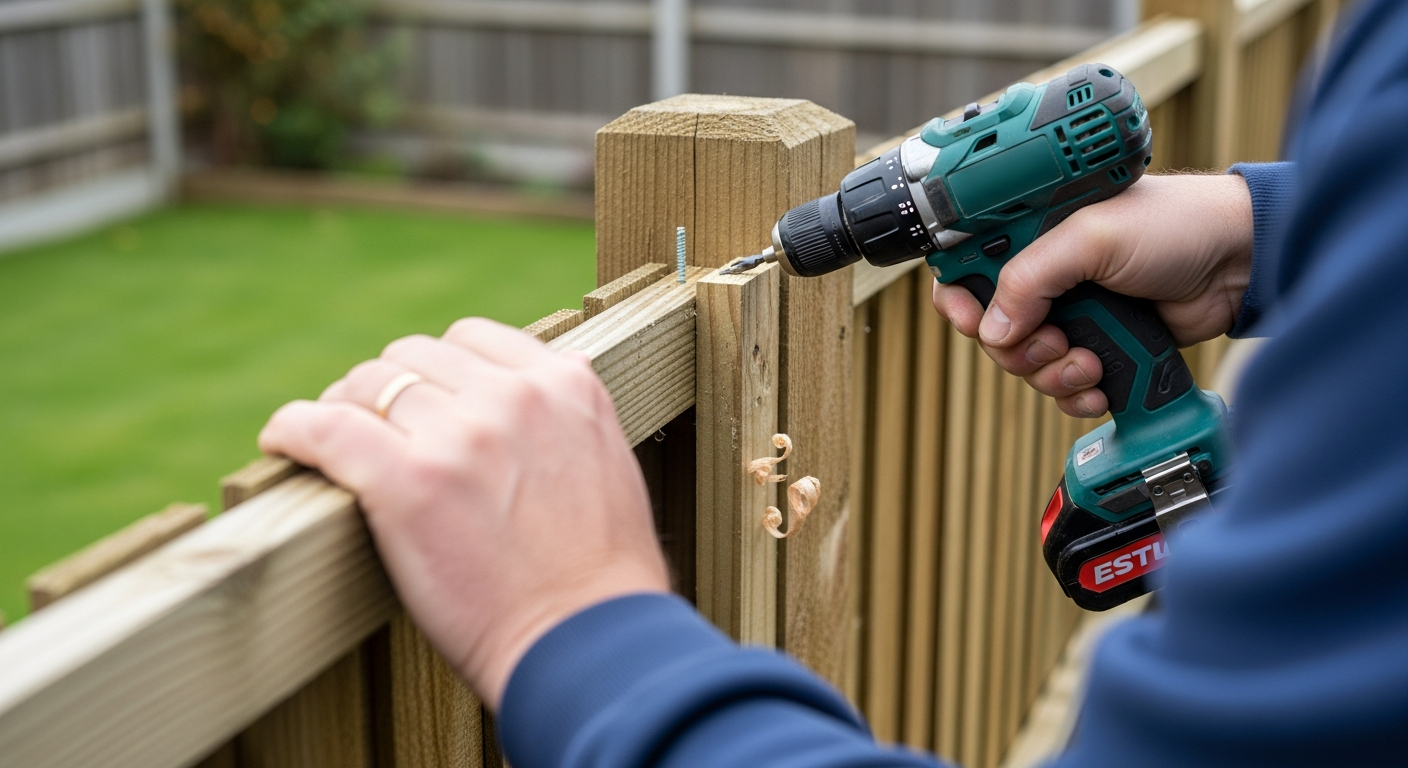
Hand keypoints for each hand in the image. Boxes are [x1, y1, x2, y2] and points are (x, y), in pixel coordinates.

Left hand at [258, 319, 669, 709]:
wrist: (589, 640)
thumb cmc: (600, 573)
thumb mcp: (608, 460)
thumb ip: (571, 412)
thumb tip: (556, 369)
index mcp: (565, 384)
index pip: (473, 340)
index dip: (438, 370)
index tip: (421, 399)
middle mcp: (513, 396)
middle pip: (414, 357)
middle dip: (389, 389)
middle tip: (372, 428)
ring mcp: (459, 436)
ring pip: (368, 384)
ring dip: (344, 407)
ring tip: (330, 442)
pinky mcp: (407, 481)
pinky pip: (325, 428)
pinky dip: (294, 430)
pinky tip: (282, 442)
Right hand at [932, 173, 1253, 417]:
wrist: (1239, 263)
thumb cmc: (1173, 225)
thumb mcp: (1092, 238)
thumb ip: (1032, 277)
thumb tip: (993, 331)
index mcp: (1031, 236)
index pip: (965, 271)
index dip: (958, 301)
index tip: (971, 322)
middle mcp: (1045, 277)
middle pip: (992, 332)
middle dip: (1018, 349)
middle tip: (1055, 341)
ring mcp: (1072, 316)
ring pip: (1026, 366)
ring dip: (1052, 375)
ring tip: (1089, 362)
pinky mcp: (1099, 349)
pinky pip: (1063, 388)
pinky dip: (1076, 395)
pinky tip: (1100, 385)